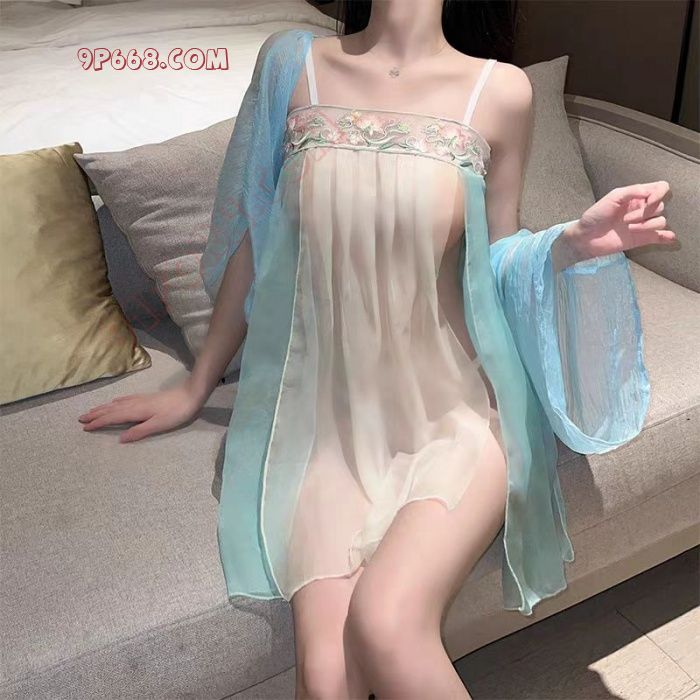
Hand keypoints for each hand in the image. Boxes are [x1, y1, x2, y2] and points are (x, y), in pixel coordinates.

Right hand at [78, 380, 202, 442]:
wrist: (190, 394)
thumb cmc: (176, 412)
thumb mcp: (158, 425)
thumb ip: (139, 432)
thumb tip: (119, 439)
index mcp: (135, 411)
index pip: (112, 418)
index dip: (98, 423)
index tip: (84, 427)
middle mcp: (134, 404)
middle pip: (111, 409)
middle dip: (95, 414)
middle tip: (80, 419)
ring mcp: (140, 399)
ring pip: (116, 404)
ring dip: (103, 408)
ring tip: (92, 411)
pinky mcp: (147, 397)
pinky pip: (125, 399)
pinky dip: (115, 402)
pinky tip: (115, 402)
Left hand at [563, 181, 676, 262]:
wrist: (586, 238)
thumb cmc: (595, 215)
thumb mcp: (613, 197)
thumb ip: (633, 191)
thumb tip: (651, 192)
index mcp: (637, 196)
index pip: (661, 188)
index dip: (659, 193)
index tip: (648, 201)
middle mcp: (642, 209)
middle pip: (661, 206)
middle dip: (645, 212)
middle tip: (625, 219)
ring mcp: (643, 224)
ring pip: (661, 221)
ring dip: (648, 225)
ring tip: (629, 228)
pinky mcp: (642, 239)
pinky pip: (661, 237)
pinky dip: (667, 237)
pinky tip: (668, 237)